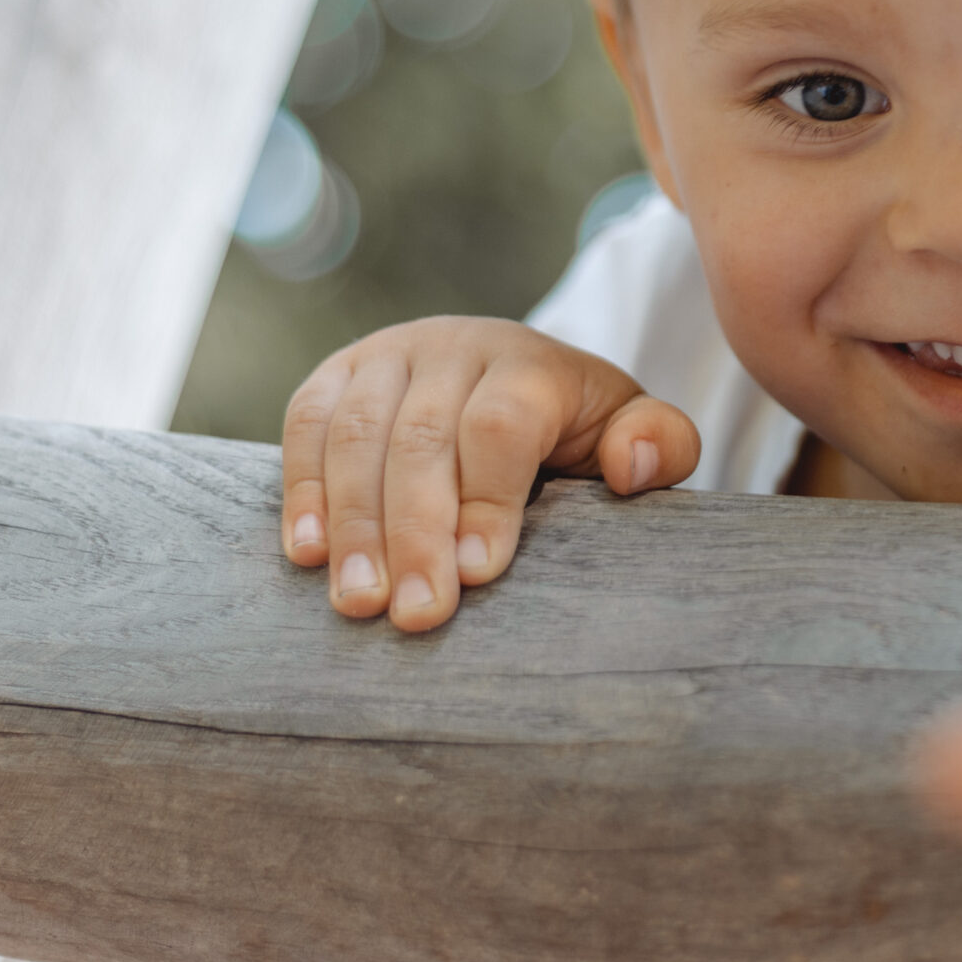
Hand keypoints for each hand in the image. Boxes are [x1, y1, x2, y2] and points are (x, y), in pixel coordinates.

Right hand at [280, 317, 698, 632]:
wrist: (509, 372)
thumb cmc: (574, 426)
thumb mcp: (631, 428)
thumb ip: (659, 443)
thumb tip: (629, 466)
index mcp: (529, 363)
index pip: (500, 424)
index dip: (486, 499)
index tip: (478, 575)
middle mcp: (453, 346)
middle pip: (422, 437)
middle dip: (415, 532)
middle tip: (417, 615)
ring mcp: (387, 355)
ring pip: (356, 435)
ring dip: (354, 524)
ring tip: (359, 602)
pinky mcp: (336, 374)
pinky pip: (304, 424)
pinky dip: (302, 490)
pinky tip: (308, 555)